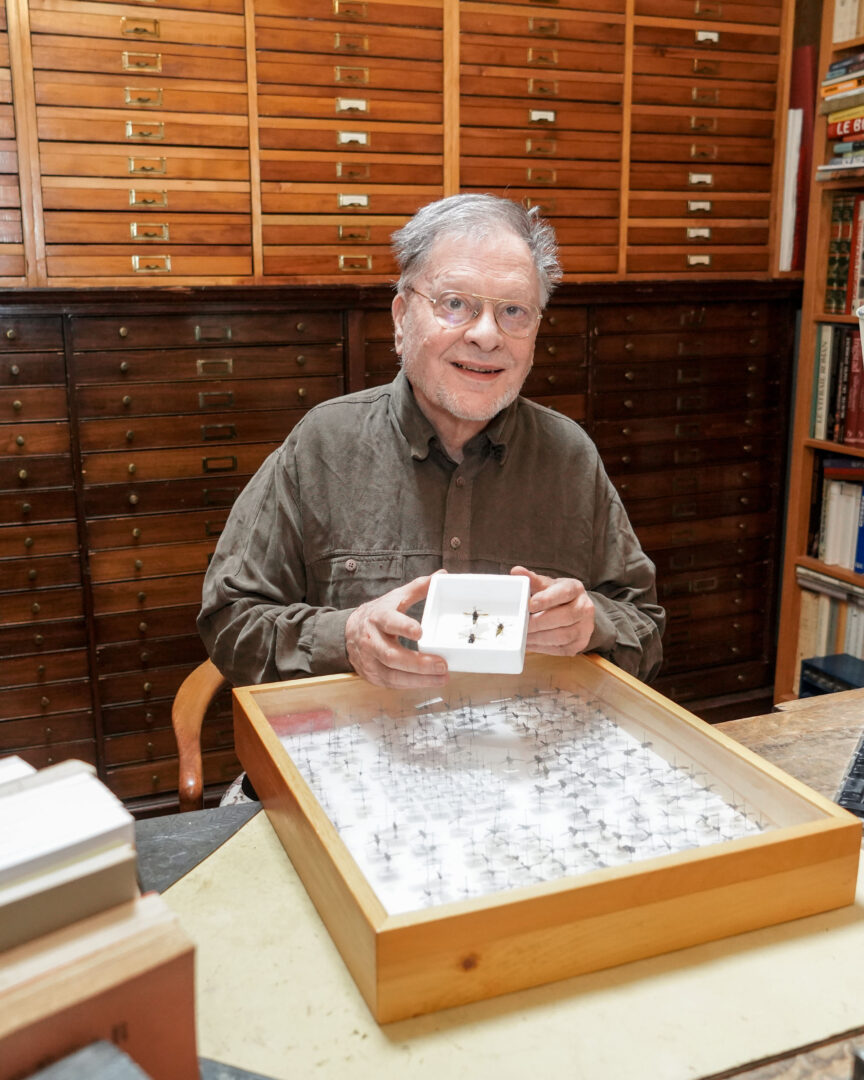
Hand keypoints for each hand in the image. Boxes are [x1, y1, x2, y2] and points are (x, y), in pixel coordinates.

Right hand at [345, 574, 447, 688]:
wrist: (348, 632)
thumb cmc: (378, 614)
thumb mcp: (394, 598)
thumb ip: (418, 588)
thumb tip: (442, 575)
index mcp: (377, 617)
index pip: (388, 621)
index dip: (402, 626)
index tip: (420, 632)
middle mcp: (370, 640)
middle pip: (391, 655)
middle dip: (418, 663)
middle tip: (442, 663)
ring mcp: (369, 661)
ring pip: (392, 674)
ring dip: (419, 679)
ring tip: (442, 677)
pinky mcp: (373, 675)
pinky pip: (393, 683)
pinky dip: (412, 684)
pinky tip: (430, 681)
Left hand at [510, 566, 594, 655]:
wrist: (576, 610)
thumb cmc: (557, 596)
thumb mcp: (547, 585)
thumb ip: (532, 580)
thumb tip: (516, 571)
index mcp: (575, 589)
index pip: (564, 592)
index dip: (547, 599)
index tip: (530, 604)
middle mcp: (585, 607)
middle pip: (564, 617)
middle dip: (539, 623)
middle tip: (520, 625)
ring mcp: (585, 628)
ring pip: (562, 636)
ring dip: (539, 638)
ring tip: (522, 636)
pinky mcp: (579, 644)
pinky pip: (560, 648)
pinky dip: (542, 647)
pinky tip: (530, 643)